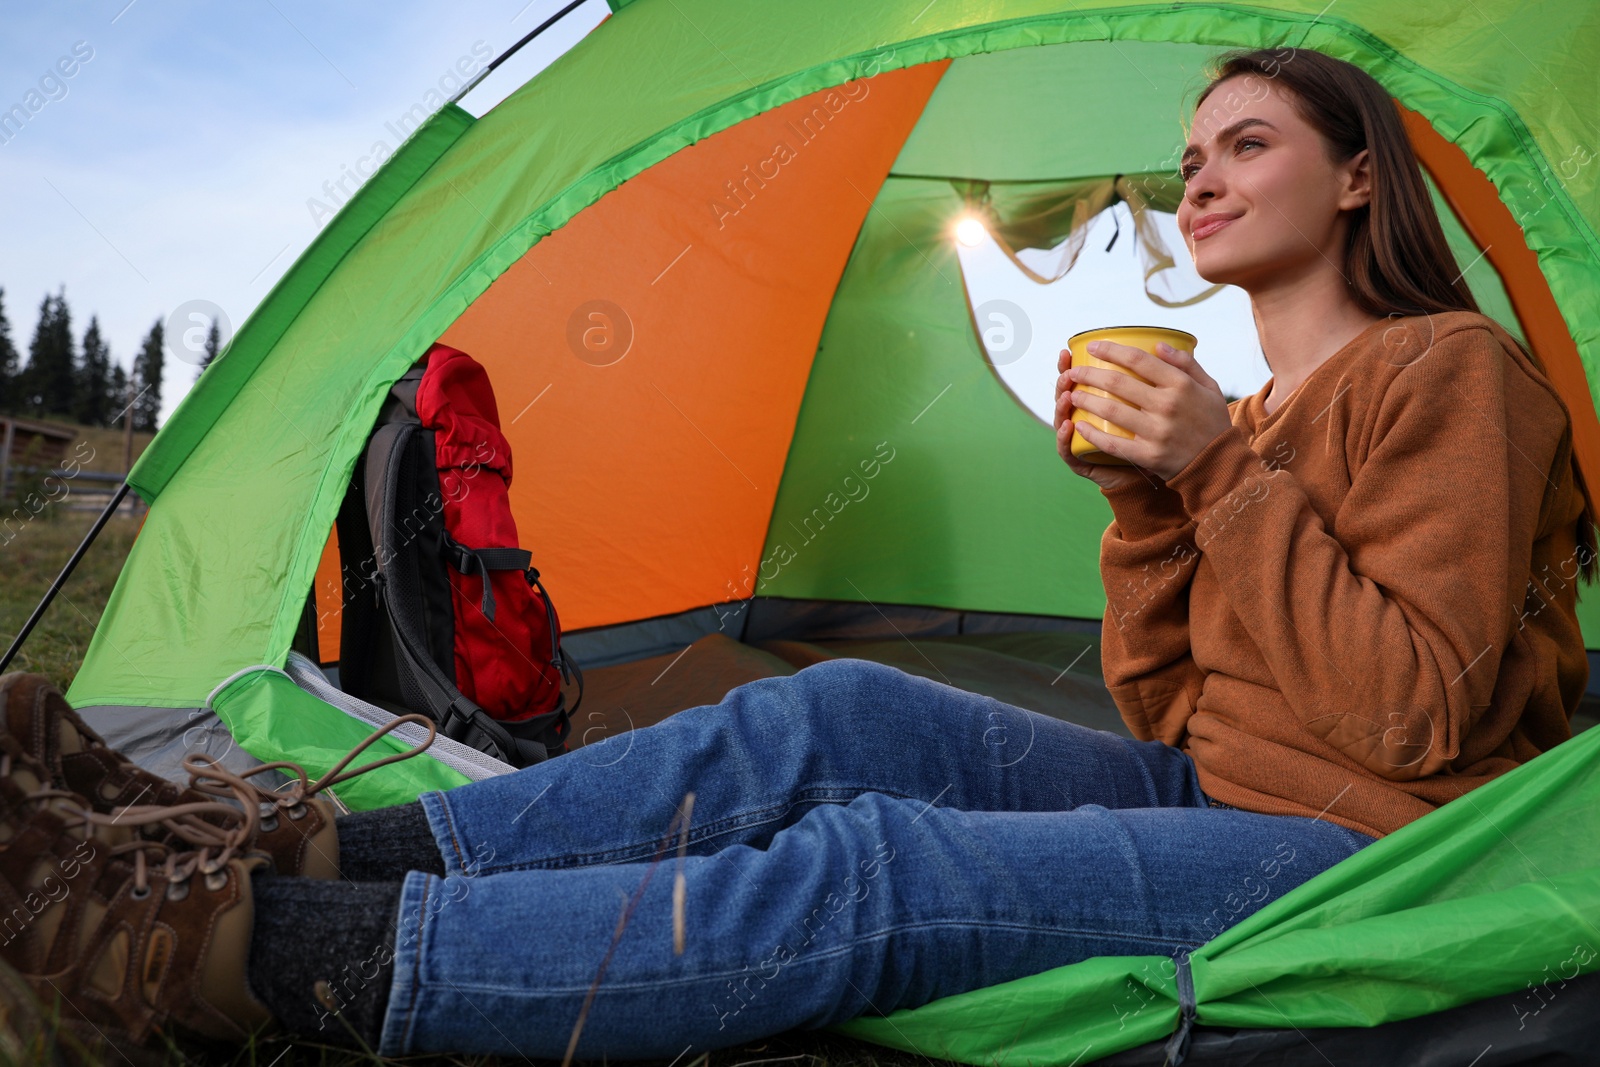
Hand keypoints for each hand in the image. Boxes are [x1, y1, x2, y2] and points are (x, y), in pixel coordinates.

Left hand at [1055, 339, 1233, 482]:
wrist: (1219, 465)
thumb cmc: (1211, 422)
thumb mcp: (1209, 387)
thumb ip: (1186, 363)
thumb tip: (1158, 343)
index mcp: (1181, 385)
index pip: (1139, 360)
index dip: (1112, 350)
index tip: (1093, 346)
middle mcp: (1167, 406)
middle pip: (1118, 383)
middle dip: (1089, 374)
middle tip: (1073, 372)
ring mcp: (1157, 431)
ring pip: (1111, 411)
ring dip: (1085, 400)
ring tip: (1071, 394)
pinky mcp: (1148, 455)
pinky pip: (1113, 443)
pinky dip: (1092, 434)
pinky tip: (1078, 425)